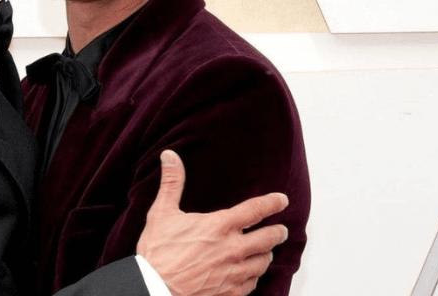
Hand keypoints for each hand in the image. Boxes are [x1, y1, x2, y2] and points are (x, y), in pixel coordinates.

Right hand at [136, 150, 288, 295]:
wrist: (155, 289)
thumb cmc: (157, 252)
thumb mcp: (162, 213)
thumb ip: (172, 183)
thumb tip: (169, 155)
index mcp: (219, 226)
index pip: (257, 210)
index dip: (273, 203)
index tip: (282, 200)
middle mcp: (233, 249)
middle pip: (269, 238)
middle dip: (278, 232)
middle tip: (280, 230)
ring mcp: (234, 273)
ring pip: (264, 262)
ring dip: (266, 254)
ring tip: (265, 251)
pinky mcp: (231, 293)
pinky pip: (253, 284)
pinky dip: (254, 276)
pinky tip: (249, 274)